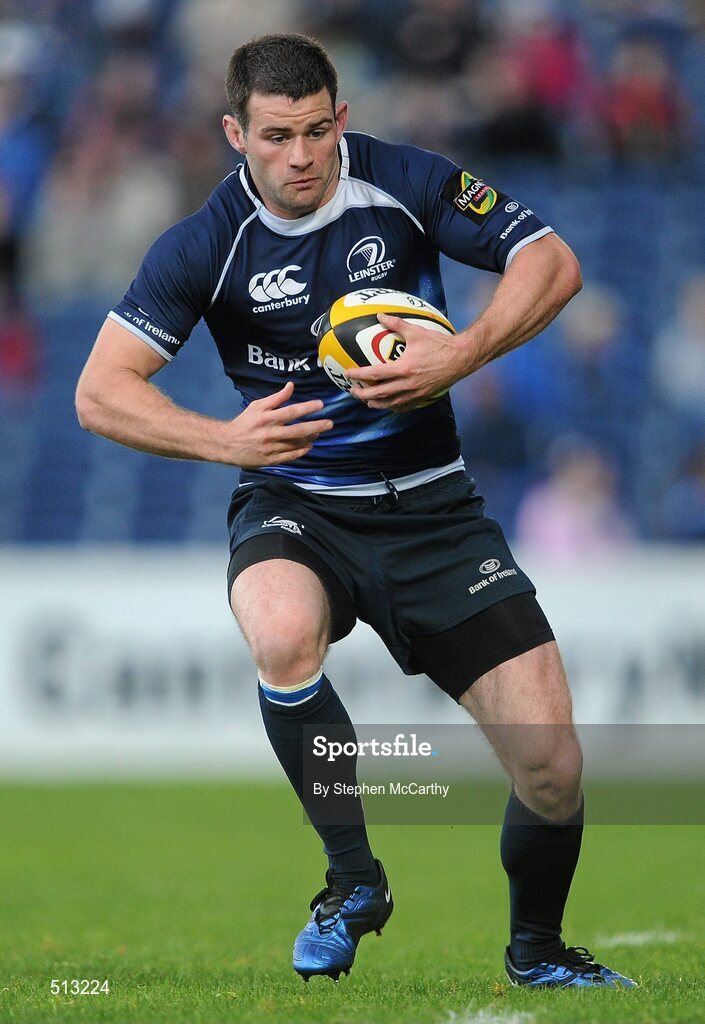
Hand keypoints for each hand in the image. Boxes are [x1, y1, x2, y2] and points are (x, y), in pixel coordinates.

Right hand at [226, 382, 333, 468]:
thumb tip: (291, 386)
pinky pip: (290, 456)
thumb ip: (276, 398)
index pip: (291, 412)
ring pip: (296, 444)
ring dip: (310, 438)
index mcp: (267, 418)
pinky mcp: (270, 460)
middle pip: (298, 430)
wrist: (226, 444)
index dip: (307, 408)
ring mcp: (271, 448)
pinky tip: (309, 446)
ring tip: (319, 432)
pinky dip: (301, 452)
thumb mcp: (257, 406)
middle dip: (316, 426)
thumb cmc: (244, 423)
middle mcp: (270, 433)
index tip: (321, 404)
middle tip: (330, 423)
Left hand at [346, 314, 462, 411]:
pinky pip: (405, 406)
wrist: (461, 358)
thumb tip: (380, 316)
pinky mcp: (423, 397)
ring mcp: (416, 393)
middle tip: (353, 391)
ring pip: (391, 403)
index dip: (359, 375)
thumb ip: (396, 324)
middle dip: (363, 394)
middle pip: (379, 394)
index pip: (375, 374)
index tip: (347, 374)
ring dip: (376, 403)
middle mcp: (407, 384)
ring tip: (367, 401)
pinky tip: (389, 405)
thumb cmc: (439, 344)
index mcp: (403, 368)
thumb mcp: (416, 332)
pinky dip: (393, 407)